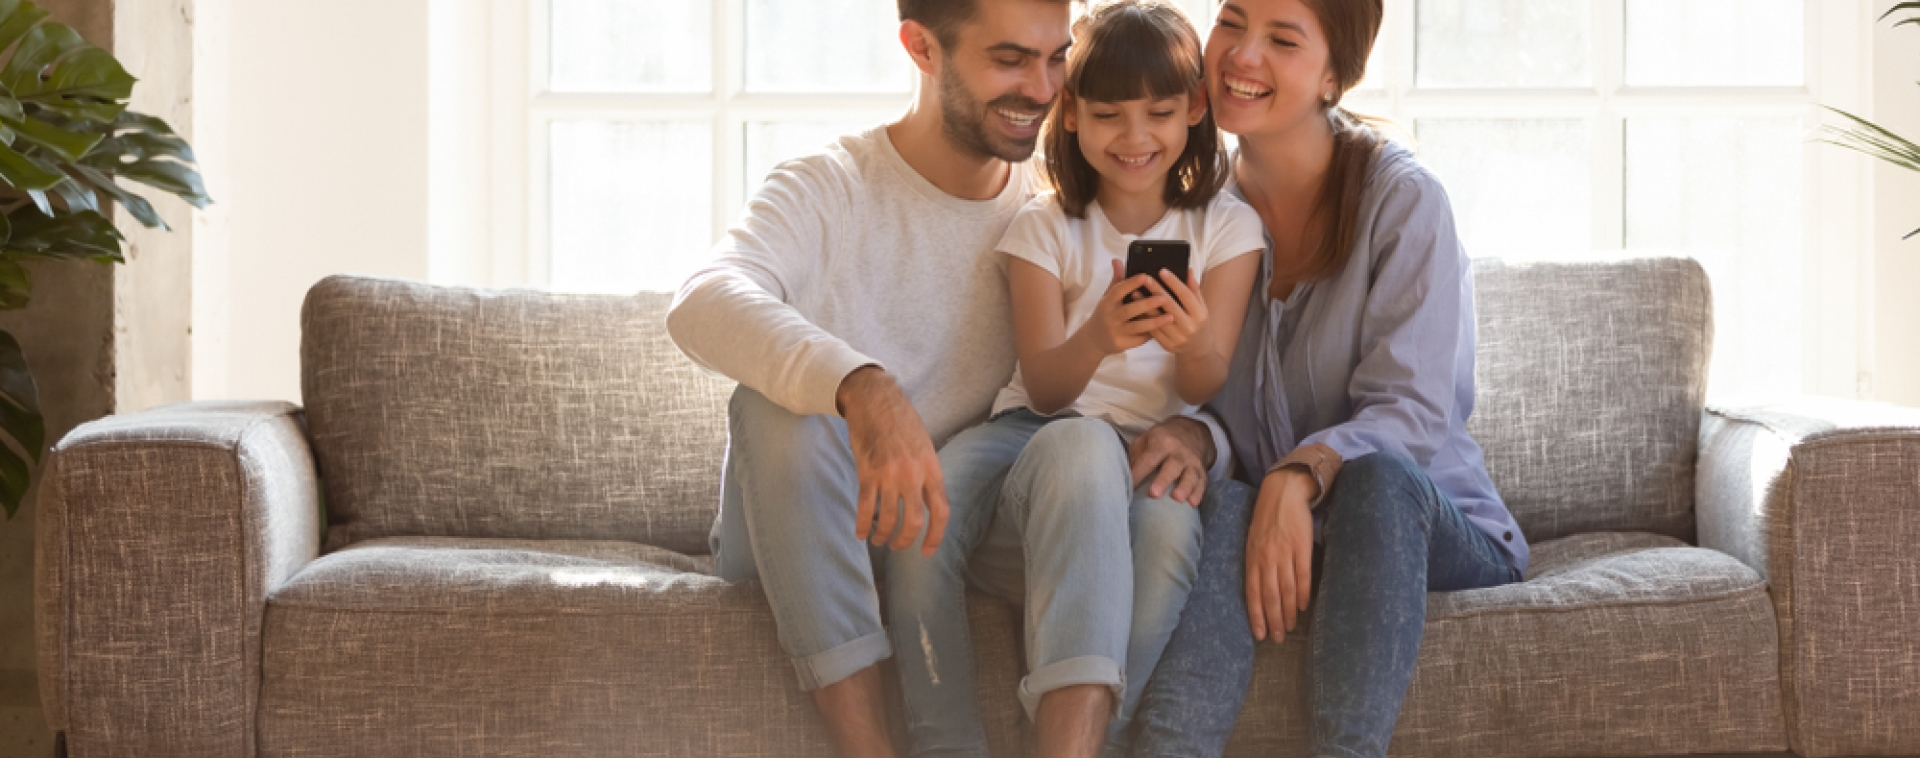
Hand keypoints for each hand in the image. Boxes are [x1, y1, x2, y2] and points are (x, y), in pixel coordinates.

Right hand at [836, 367, 948, 556]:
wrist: (875, 400)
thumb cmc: (901, 422)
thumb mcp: (924, 447)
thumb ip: (926, 475)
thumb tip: (924, 503)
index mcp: (931, 469)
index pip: (941, 511)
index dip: (936, 536)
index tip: (927, 551)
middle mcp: (913, 475)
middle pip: (914, 521)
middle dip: (905, 541)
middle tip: (898, 546)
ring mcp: (889, 474)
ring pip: (888, 518)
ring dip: (883, 535)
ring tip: (878, 540)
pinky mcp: (867, 472)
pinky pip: (866, 507)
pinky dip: (863, 524)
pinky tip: (861, 533)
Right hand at [1081, 259, 1175, 355]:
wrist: (1094, 339)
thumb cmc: (1106, 313)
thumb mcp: (1108, 296)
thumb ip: (1117, 279)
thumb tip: (1117, 260)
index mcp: (1107, 302)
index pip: (1119, 290)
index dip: (1131, 283)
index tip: (1146, 276)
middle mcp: (1110, 317)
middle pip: (1129, 310)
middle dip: (1147, 304)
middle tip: (1164, 298)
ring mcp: (1116, 332)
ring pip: (1137, 327)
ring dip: (1155, 322)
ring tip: (1171, 317)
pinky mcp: (1122, 344)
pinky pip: (1140, 339)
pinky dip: (1153, 334)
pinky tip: (1166, 329)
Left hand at [1128, 416, 1213, 506]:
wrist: (1193, 430)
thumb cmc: (1163, 438)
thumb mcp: (1147, 439)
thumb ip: (1136, 456)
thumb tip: (1125, 478)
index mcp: (1161, 442)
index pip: (1148, 460)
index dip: (1138, 474)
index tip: (1129, 489)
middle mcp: (1178, 452)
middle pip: (1171, 467)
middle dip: (1163, 480)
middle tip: (1154, 494)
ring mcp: (1192, 461)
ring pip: (1190, 475)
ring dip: (1184, 488)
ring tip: (1177, 499)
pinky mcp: (1202, 471)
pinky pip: (1202, 482)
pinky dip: (1198, 493)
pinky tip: (1193, 503)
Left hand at [1142, 269, 1211, 356]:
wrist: (1198, 349)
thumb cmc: (1198, 323)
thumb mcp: (1201, 307)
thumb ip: (1194, 289)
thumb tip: (1188, 269)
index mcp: (1200, 315)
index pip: (1185, 295)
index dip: (1174, 282)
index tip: (1162, 271)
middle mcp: (1190, 327)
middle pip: (1170, 306)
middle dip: (1156, 290)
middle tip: (1145, 278)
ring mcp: (1178, 338)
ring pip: (1158, 319)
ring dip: (1145, 305)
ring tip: (1135, 291)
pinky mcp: (1167, 345)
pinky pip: (1153, 331)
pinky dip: (1144, 319)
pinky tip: (1136, 309)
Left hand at [1245, 468, 1315, 642]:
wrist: (1282, 493)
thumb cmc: (1266, 520)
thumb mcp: (1252, 542)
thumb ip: (1255, 565)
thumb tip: (1258, 592)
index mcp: (1252, 558)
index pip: (1252, 593)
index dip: (1256, 616)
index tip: (1259, 635)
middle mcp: (1266, 558)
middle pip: (1270, 596)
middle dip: (1273, 620)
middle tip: (1278, 638)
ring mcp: (1284, 553)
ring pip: (1286, 590)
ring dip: (1288, 612)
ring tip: (1290, 627)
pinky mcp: (1302, 547)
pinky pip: (1303, 575)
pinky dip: (1302, 593)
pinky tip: (1302, 607)